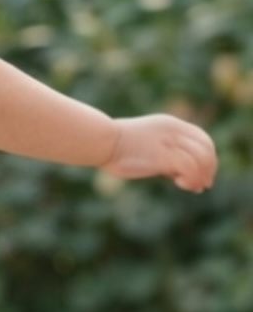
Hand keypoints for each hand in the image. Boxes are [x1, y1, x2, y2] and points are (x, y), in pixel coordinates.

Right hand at [101, 114, 216, 191]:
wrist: (102, 141)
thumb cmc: (115, 146)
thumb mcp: (145, 144)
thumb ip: (162, 155)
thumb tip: (176, 173)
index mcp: (170, 123)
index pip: (202, 137)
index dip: (208, 156)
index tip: (205, 172)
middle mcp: (174, 131)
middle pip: (206, 147)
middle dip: (209, 168)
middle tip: (203, 185)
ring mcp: (169, 143)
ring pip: (201, 158)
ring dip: (201, 176)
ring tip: (194, 187)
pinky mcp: (163, 156)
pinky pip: (189, 168)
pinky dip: (191, 179)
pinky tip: (181, 184)